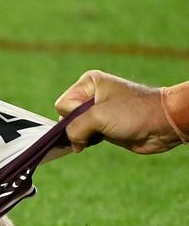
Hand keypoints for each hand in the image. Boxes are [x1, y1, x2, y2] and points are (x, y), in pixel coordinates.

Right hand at [54, 70, 181, 154]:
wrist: (162, 125)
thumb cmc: (133, 113)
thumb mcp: (98, 117)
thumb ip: (74, 128)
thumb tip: (71, 143)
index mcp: (89, 83)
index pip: (63, 104)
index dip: (73, 115)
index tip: (94, 116)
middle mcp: (91, 95)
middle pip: (66, 116)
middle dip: (77, 127)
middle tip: (98, 127)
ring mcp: (97, 111)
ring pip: (75, 127)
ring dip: (83, 135)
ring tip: (101, 134)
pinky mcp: (103, 125)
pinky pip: (84, 134)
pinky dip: (88, 140)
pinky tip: (101, 139)